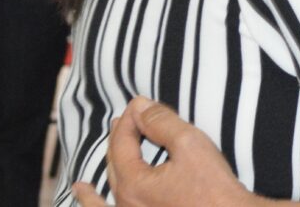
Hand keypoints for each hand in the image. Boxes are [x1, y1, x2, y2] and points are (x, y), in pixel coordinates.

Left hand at [72, 96, 252, 206]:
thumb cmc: (215, 189)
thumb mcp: (190, 145)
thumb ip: (161, 122)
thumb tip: (140, 105)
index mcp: (134, 183)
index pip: (122, 142)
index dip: (130, 118)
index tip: (140, 103)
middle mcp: (127, 203)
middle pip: (115, 163)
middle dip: (121, 137)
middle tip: (128, 119)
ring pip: (113, 187)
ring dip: (109, 165)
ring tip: (99, 155)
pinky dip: (94, 203)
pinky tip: (83, 193)